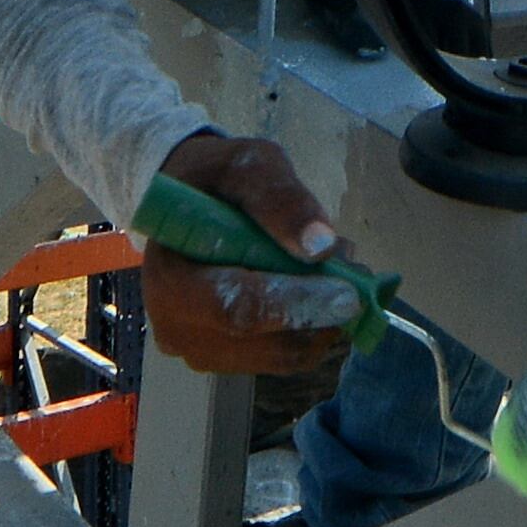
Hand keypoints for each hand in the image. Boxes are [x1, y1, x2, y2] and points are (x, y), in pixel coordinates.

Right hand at [140, 133, 359, 375]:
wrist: (188, 205)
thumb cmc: (214, 181)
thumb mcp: (246, 166)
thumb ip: (279, 199)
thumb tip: (321, 246)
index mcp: (167, 277)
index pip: (237, 306)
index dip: (297, 302)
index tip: (350, 294)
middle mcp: (176, 327)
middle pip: (265, 340)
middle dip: (321, 311)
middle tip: (359, 274)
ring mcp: (201, 351)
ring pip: (281, 354)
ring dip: (323, 320)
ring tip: (338, 271)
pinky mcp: (228, 360)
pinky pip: (283, 357)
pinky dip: (313, 328)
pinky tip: (320, 290)